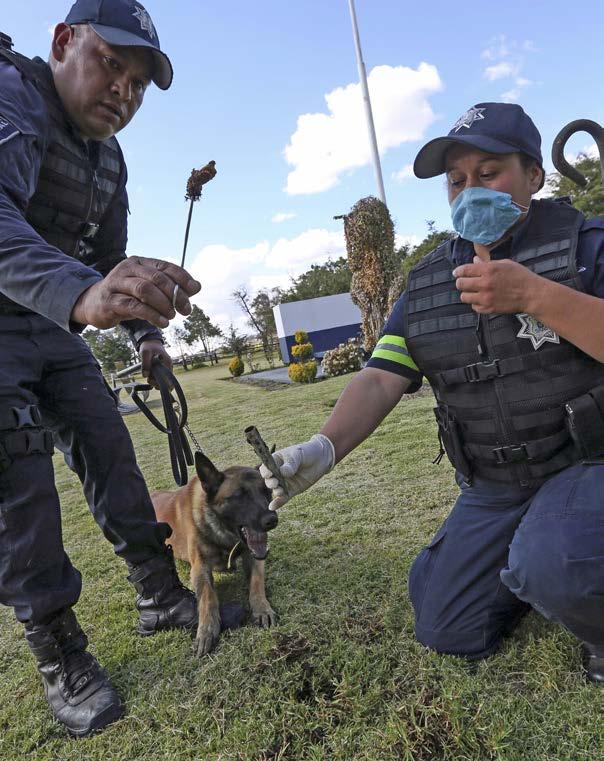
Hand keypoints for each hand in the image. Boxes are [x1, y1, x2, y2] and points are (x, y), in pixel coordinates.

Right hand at [71, 256, 200, 328]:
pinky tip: (162, 323)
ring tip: (171, 316)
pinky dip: (152, 315)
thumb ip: (170, 287)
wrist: (93, 304)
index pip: (165, 266)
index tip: (194, 290)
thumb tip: (196, 287)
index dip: (182, 277)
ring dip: (163, 304)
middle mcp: (127, 269)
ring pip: (145, 290)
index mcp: (139, 263)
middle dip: (175, 294)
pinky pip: (134, 306)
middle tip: (186, 309)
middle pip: (157, 278)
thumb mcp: (148, 289)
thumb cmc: (126, 295)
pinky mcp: (110, 301)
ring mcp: (116, 284)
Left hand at [139, 340, 171, 388]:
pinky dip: (155, 379)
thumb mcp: (145, 352)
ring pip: (163, 380)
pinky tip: (149, 377)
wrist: (150, 342)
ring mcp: (165, 368)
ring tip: (148, 378)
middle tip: (148, 380)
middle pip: (166, 381)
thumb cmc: (149, 346)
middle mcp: (168, 366)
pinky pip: (160, 377)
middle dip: (157, 382)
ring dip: (155, 381)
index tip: (151, 380)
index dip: (160, 382)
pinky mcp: (161, 369)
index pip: (168, 378)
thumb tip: (145, 375)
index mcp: (167, 362)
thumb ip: (145, 363)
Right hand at [260, 434, 334, 510]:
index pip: (266, 467)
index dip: (265, 471)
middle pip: (269, 480)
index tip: (269, 474)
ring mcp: (285, 482)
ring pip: (276, 489)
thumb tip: (283, 473)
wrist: (321, 458)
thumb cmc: (307, 452)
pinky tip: (272, 507)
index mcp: (276, 461)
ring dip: (276, 491)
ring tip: (280, 491)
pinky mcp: (292, 490)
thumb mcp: (298, 455)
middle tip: (275, 483)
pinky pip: (283, 498)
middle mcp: (278, 473)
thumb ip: (291, 463)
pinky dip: (278, 503)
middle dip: (270, 482)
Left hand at [453, 256, 541, 313]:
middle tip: (465, 282)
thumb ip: (487, 263)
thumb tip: (474, 260)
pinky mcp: (488, 309)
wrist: (532, 294)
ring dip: (467, 293)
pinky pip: (473, 307)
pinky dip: (476, 303)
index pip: (464, 270)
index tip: (457, 273)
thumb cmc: (520, 276)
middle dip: (461, 282)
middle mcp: (485, 283)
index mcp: (488, 270)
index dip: (458, 272)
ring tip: (474, 291)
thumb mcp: (505, 264)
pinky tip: (482, 299)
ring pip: (464, 297)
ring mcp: (486, 297)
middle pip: (460, 284)